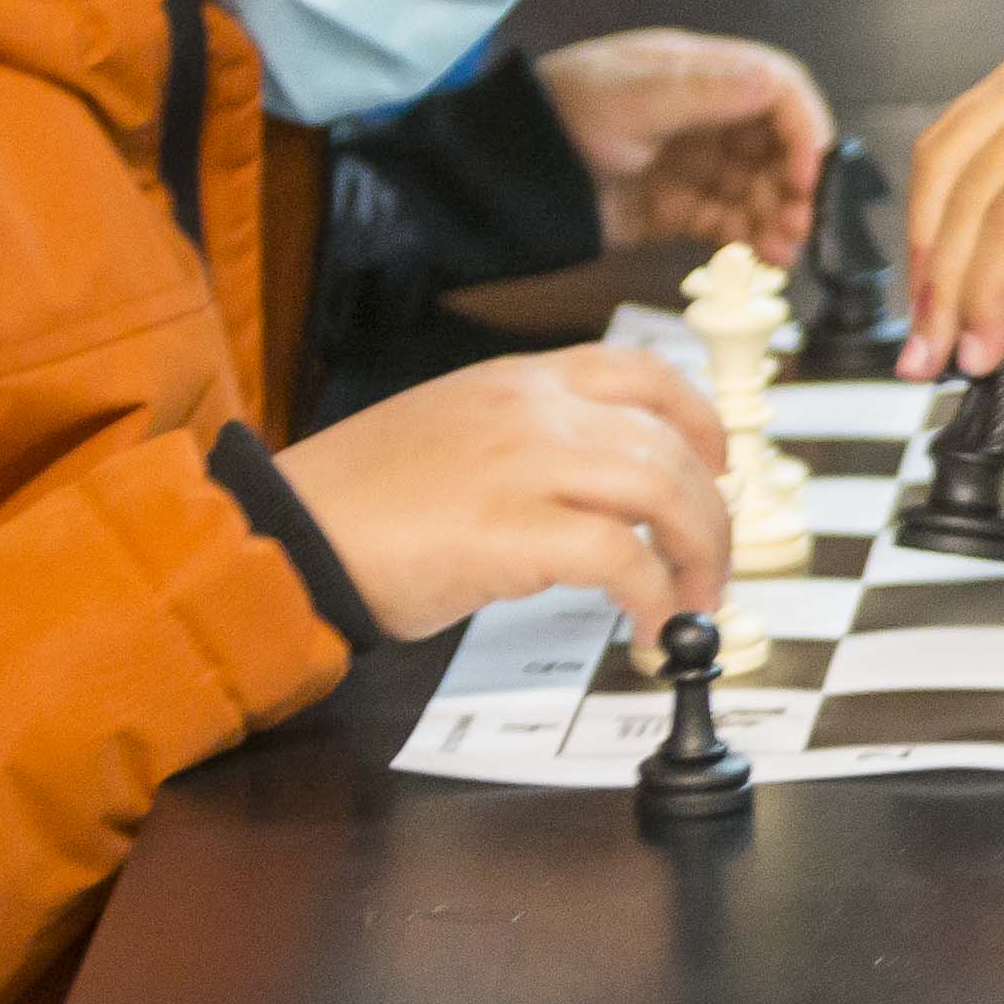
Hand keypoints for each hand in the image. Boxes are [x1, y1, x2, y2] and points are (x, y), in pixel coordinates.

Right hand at [273, 342, 736, 639]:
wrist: (284, 532)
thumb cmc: (358, 504)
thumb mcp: (453, 438)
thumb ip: (526, 447)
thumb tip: (595, 500)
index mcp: (518, 382)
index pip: (642, 372)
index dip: (700, 420)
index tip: (719, 466)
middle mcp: (531, 411)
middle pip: (670, 446)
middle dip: (712, 515)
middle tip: (711, 572)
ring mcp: (521, 465)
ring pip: (663, 491)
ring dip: (699, 556)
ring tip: (691, 604)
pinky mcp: (509, 532)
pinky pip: (621, 559)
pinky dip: (653, 599)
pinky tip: (645, 631)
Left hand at [534, 28, 833, 258]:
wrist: (500, 181)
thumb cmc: (560, 119)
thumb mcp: (629, 97)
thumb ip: (702, 91)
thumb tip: (771, 83)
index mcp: (696, 72)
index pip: (774, 87)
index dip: (801, 126)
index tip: (809, 171)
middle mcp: (702, 115)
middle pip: (773, 144)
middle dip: (794, 182)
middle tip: (801, 222)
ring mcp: (690, 163)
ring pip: (756, 188)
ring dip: (777, 216)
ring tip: (783, 251)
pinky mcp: (675, 208)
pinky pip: (728, 222)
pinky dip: (750, 240)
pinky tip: (763, 260)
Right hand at [899, 42, 1003, 379]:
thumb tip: (1003, 342)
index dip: (984, 292)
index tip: (972, 357)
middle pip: (971, 194)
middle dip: (944, 288)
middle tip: (930, 358)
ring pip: (942, 166)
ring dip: (925, 252)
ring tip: (926, 326)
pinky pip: (948, 145)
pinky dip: (932, 210)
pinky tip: (934, 268)